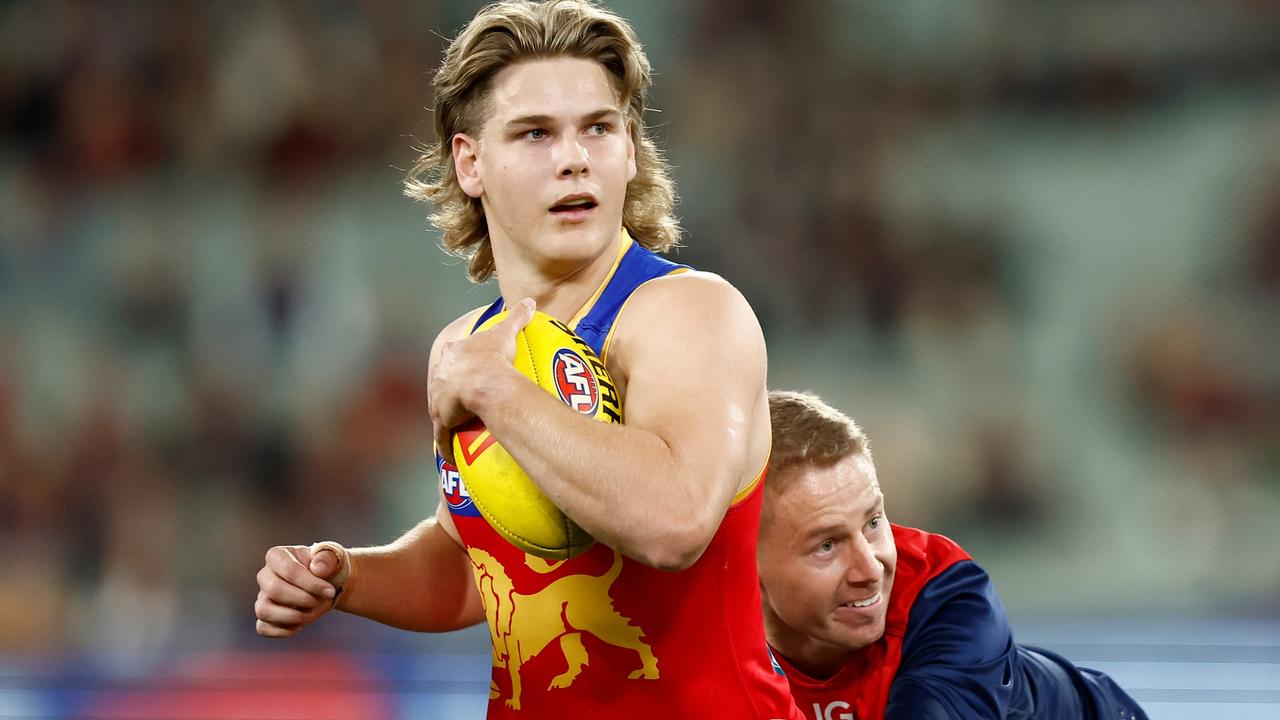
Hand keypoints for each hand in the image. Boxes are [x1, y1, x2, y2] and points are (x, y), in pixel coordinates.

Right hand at [254, 541, 349, 637]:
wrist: (327, 583)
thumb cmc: (327, 568)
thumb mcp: (333, 558)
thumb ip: (327, 560)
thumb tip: (317, 569)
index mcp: (278, 555)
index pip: (289, 570)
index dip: (311, 584)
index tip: (330, 591)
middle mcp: (265, 575)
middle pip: (274, 590)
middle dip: (302, 599)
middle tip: (320, 601)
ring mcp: (262, 596)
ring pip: (263, 611)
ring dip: (291, 617)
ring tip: (309, 614)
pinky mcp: (265, 615)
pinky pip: (262, 628)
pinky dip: (283, 630)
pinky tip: (300, 624)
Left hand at [430, 297, 535, 464]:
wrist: (484, 381)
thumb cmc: (494, 356)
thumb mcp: (506, 332)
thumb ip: (517, 316)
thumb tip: (531, 301)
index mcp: (454, 355)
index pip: (452, 355)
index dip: (456, 359)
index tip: (461, 364)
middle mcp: (441, 376)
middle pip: (441, 381)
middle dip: (445, 388)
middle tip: (456, 396)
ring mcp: (439, 400)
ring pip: (439, 409)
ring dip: (444, 417)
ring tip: (454, 424)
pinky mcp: (441, 420)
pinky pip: (442, 436)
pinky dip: (446, 446)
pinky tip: (450, 457)